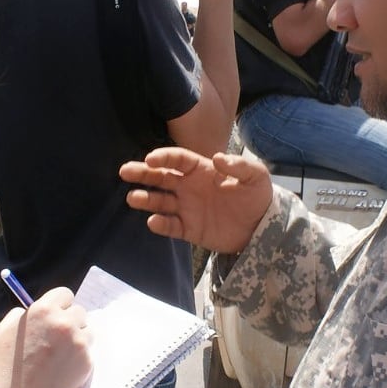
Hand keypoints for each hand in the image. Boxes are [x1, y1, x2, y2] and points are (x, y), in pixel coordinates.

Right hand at [0, 287, 91, 387]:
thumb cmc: (3, 366)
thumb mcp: (4, 330)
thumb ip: (23, 314)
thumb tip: (34, 309)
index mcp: (44, 310)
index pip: (65, 294)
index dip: (59, 305)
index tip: (54, 316)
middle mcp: (65, 323)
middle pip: (79, 312)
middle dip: (69, 322)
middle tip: (56, 338)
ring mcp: (78, 343)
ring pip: (87, 332)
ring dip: (77, 339)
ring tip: (58, 355)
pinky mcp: (86, 363)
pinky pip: (88, 353)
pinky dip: (78, 358)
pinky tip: (61, 369)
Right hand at [120, 147, 272, 254]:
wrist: (262, 227)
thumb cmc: (257, 196)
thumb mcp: (255, 176)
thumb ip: (238, 166)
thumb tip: (217, 159)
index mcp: (201, 170)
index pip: (177, 160)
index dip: (163, 157)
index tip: (151, 158)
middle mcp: (189, 187)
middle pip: (161, 178)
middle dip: (142, 173)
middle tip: (124, 171)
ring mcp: (187, 208)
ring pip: (161, 202)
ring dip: (146, 199)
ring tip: (132, 198)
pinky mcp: (190, 229)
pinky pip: (171, 226)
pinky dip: (161, 225)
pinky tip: (153, 221)